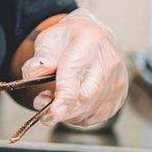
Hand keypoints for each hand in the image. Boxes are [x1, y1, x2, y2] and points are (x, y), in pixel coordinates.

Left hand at [20, 9, 127, 127]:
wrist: (95, 35)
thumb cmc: (68, 39)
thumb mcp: (48, 40)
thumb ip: (39, 60)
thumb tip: (31, 77)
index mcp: (87, 43)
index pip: (74, 77)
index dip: (63, 100)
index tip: (51, 114)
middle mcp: (108, 62)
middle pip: (85, 98)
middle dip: (62, 111)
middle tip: (44, 112)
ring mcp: (117, 80)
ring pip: (90, 110)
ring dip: (69, 114)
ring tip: (57, 102)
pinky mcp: (120, 95)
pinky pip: (97, 116)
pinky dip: (80, 116)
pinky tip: (72, 105)